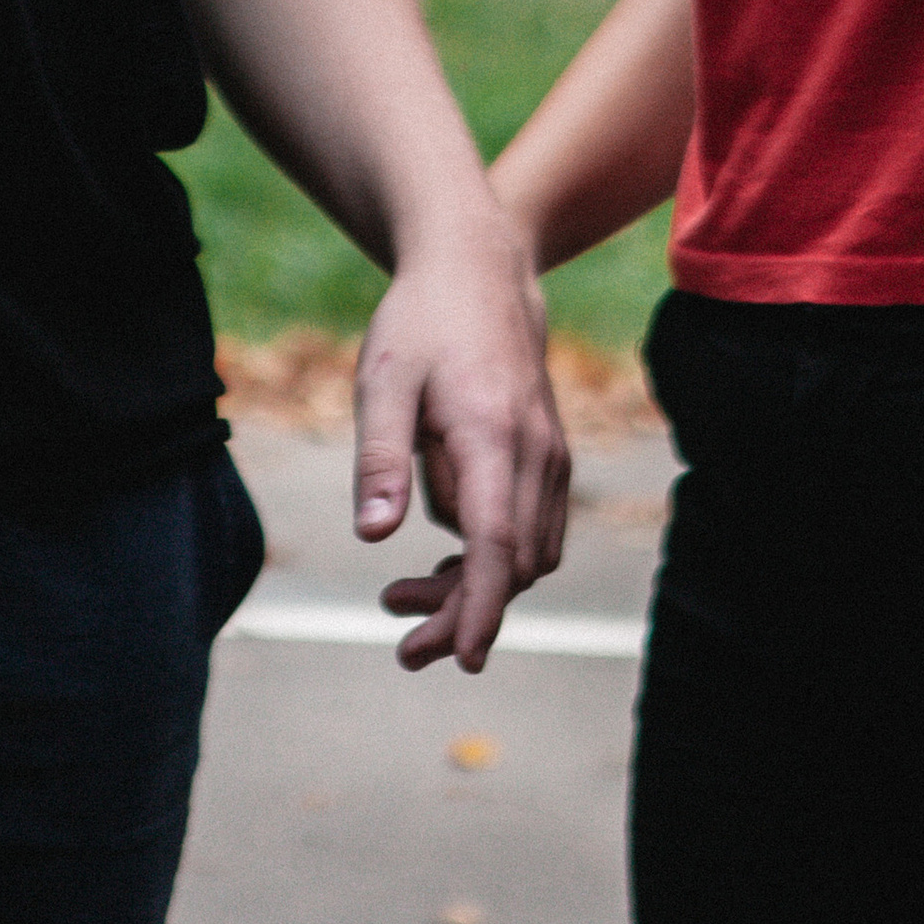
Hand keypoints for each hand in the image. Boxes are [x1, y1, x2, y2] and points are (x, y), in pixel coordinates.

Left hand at [354, 221, 569, 672]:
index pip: (496, 544)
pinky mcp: (548, 456)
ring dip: (475, 590)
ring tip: (401, 596)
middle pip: (514, 565)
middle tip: (402, 644)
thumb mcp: (383, 380)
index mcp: (492, 435)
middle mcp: (536, 452)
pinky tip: (442, 556)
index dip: (479, 607)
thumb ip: (380, 456)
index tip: (461, 656)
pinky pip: (533, 531)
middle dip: (463, 614)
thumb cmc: (422, 322)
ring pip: (528, 555)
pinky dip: (495, 560)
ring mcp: (550, 455)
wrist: (479, 267)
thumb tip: (373, 536)